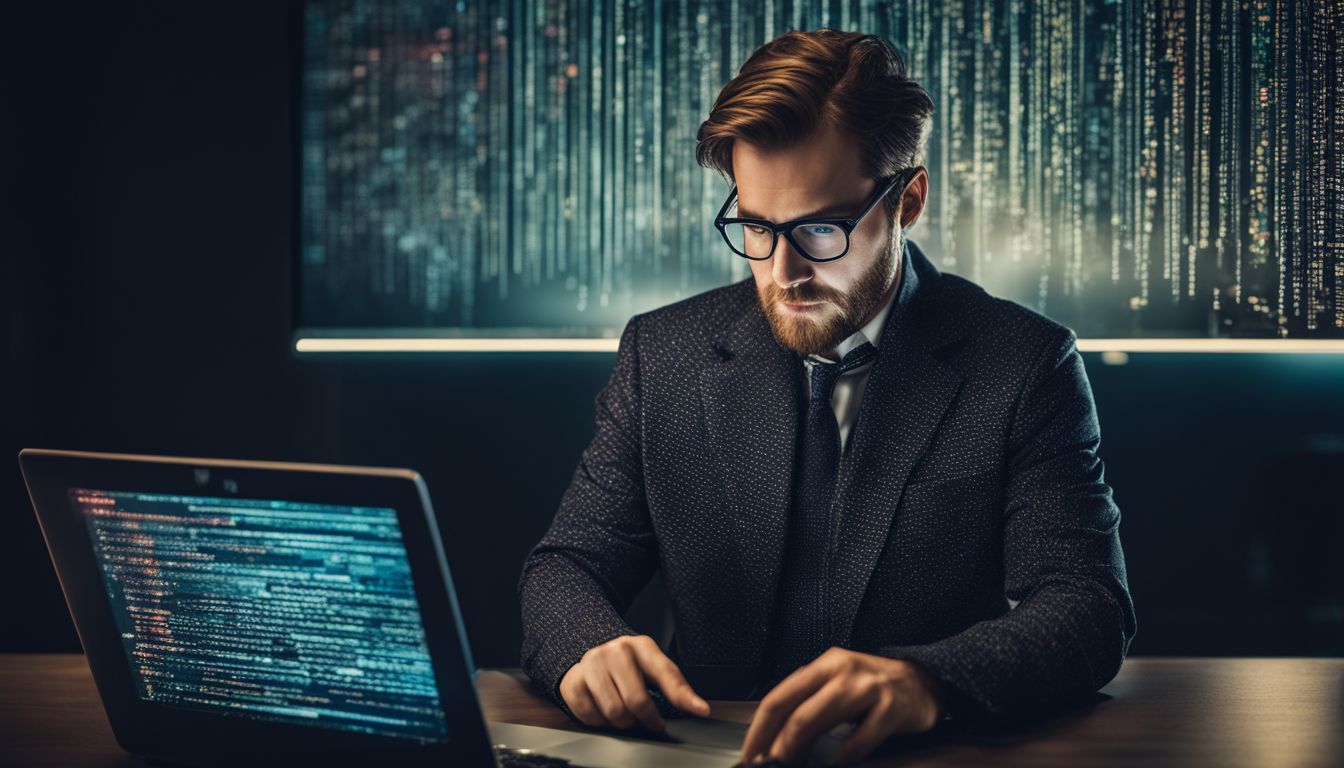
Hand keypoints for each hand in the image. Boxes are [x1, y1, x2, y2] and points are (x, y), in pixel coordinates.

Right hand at [559, 634, 710, 731]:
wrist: (591, 651)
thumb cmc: (628, 664)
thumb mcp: (653, 666)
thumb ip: (675, 686)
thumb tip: (700, 708)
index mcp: (642, 646)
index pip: (667, 673)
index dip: (683, 696)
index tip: (700, 710)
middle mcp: (616, 651)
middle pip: (636, 700)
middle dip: (645, 718)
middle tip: (648, 720)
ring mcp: (591, 664)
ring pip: (613, 712)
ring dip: (622, 722)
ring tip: (625, 714)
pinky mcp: (573, 681)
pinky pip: (590, 716)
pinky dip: (600, 722)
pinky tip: (604, 711)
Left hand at [740, 647, 944, 765]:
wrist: (924, 679)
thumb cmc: (873, 686)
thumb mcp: (837, 684)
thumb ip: (809, 704)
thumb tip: (776, 740)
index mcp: (824, 665)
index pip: (778, 697)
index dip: (759, 730)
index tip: (749, 754)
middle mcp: (842, 670)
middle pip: (795, 712)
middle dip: (776, 746)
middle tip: (769, 766)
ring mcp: (868, 687)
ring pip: (819, 720)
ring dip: (800, 750)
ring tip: (792, 766)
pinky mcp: (893, 706)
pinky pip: (862, 737)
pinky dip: (847, 754)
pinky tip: (841, 762)